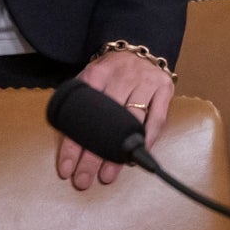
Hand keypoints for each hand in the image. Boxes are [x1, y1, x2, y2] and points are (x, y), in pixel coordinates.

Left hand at [59, 48, 173, 189]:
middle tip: (84, 180)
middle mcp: (122, 76)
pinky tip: (137, 156)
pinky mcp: (164, 87)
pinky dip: (148, 138)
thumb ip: (79, 103)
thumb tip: (65, 140)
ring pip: (130, 122)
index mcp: (97, 74)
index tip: (66, 169)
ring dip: (118, 152)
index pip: (81, 115)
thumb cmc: (111, 73)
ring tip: (107, 175)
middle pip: (106, 121)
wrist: (139, 49)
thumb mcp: (90, 79)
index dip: (72, 144)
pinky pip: (157, 118)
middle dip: (93, 155)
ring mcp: (145, 81)